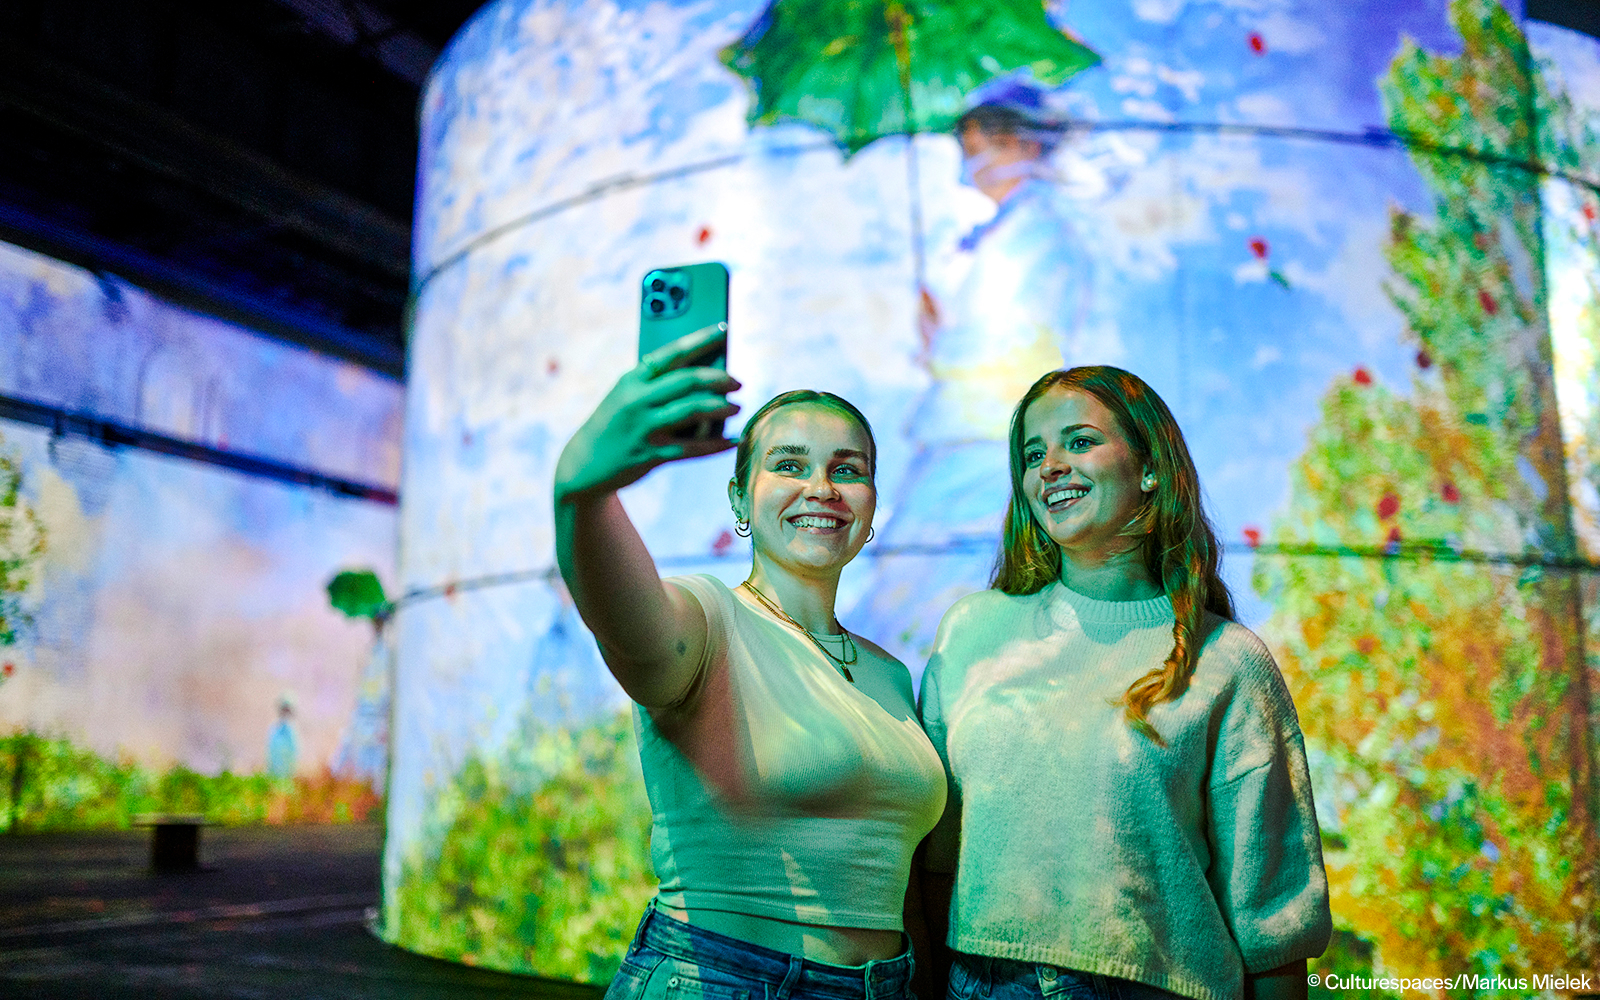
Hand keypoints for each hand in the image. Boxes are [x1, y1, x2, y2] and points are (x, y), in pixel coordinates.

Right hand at [555, 323, 740, 503]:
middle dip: (718, 378)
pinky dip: (716, 444)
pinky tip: (732, 440)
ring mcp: (644, 428)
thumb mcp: (626, 396)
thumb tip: (704, 377)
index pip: (671, 352)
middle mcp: (637, 400)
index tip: (723, 330)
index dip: (700, 339)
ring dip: (721, 407)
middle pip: (687, 381)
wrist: (584, 463)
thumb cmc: (615, 423)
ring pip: (692, 411)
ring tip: (737, 407)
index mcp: (631, 379)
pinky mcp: (651, 454)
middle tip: (737, 382)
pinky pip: (692, 448)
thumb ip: (656, 386)